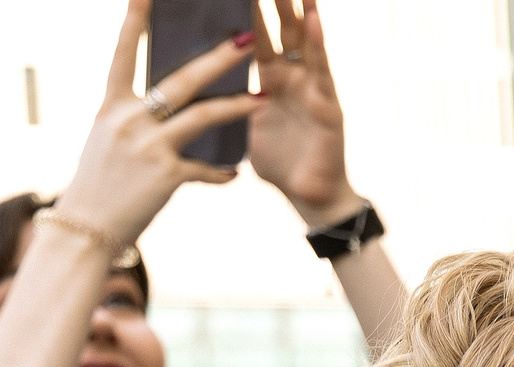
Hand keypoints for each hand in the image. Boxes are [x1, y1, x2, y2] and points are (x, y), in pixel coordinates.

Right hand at [54, 0, 264, 245]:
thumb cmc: (99, 183)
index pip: (123, 52)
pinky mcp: (165, 176)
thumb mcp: (107, 140)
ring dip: (238, 106)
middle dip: (218, 58)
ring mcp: (147, 146)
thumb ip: (134, 117)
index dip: (135, 19)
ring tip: (265, 96)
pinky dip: (221, 172)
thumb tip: (167, 102)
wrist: (85, 228)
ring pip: (203, 117)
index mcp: (110, 105)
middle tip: (246, 38)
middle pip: (182, 80)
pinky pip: (206, 169)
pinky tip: (234, 174)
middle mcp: (127, 119)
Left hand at [248, 0, 363, 225]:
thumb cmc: (279, 166)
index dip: (242, 7)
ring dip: (295, 7)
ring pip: (301, 37)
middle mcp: (290, 76)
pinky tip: (313, 17)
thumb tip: (185, 86)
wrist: (309, 200)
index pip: (251, 32)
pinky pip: (322, 69)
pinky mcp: (328, 105)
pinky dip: (318, 42)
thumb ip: (226, 100)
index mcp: (266, 78)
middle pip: (278, 25)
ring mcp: (311, 87)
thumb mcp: (241, 125)